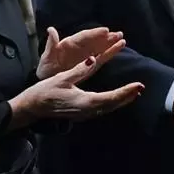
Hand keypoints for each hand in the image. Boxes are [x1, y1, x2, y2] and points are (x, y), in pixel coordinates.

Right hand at [15, 56, 142, 122]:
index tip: (138, 85)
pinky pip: (102, 108)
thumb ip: (79, 70)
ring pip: (108, 108)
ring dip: (122, 100)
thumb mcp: (62, 78)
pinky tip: (117, 98)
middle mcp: (87, 110)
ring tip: (134, 92)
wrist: (32, 108)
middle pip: (112, 105)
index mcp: (84, 101)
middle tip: (140, 87)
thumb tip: (93, 59)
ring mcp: (85, 114)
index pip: (110, 97)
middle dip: (127, 96)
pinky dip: (112, 102)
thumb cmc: (45, 92)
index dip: (126, 92)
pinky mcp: (82, 113)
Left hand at [37, 26, 123, 79]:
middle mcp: (80, 48)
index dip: (95, 33)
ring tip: (122, 39)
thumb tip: (51, 29)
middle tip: (119, 34)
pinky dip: (111, 52)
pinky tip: (119, 47)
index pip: (84, 37)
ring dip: (111, 43)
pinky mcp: (90, 64)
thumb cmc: (46, 68)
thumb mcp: (47, 57)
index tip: (105, 30)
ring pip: (100, 47)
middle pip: (95, 41)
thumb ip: (51, 45)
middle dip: (106, 37)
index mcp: (69, 44)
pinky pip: (102, 57)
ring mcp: (86, 55)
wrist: (47, 81)